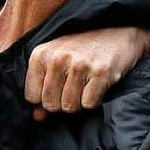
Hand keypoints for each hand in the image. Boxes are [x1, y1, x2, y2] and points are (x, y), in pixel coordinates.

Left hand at [25, 27, 149, 118]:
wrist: (118, 32)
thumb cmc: (82, 49)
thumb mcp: (56, 61)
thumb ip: (43, 89)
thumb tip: (37, 117)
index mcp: (40, 54)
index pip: (32, 97)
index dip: (45, 98)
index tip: (58, 87)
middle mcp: (58, 58)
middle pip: (51, 104)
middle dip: (62, 102)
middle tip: (74, 86)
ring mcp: (80, 64)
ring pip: (70, 106)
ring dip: (79, 101)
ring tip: (85, 85)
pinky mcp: (100, 72)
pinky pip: (89, 104)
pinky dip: (94, 99)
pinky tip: (97, 84)